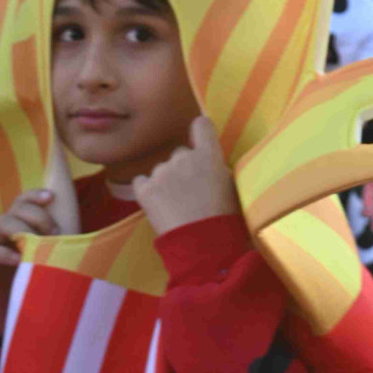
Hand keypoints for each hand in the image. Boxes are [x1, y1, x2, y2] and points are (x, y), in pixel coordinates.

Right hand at [0, 188, 59, 342]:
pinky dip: (2, 252)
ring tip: (38, 245)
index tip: (52, 197)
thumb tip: (92, 245)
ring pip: (1, 223)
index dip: (36, 195)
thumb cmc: (27, 291)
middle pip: (16, 208)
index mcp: (21, 230)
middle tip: (54, 233)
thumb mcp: (47, 268)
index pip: (25, 202)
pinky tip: (17, 260)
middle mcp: (4, 235)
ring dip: (22, 228)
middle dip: (37, 215)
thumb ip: (60, 253)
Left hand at [133, 115, 239, 237]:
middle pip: (180, 153)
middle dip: (184, 168)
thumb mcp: (230, 188)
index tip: (199, 140)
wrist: (203, 246)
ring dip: (166, 182)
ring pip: (162, 170)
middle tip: (190, 192)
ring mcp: (161, 172)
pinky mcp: (144, 189)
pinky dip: (148, 191)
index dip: (200, 131)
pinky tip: (159, 207)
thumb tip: (208, 165)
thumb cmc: (224, 219)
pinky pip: (142, 182)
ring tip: (175, 207)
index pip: (202, 125)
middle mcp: (183, 157)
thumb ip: (217, 169)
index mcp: (209, 155)